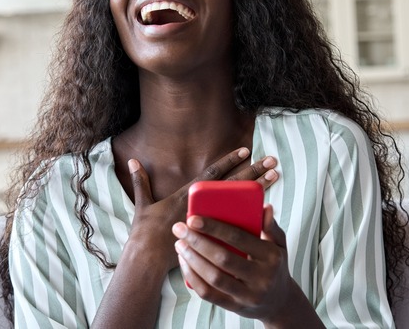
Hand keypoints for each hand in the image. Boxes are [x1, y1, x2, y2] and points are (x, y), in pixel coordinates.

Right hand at [125, 148, 278, 272]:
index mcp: (187, 195)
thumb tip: (132, 160)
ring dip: (259, 189)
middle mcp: (203, 206)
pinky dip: (252, 217)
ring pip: (241, 202)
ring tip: (276, 176)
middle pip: (233, 185)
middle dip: (253, 171)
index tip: (246, 149)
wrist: (148, 260)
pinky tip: (268, 208)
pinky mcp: (214, 236)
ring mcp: (210, 221)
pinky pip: (238, 225)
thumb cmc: (146, 232)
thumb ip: (140, 181)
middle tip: (272, 159)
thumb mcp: (142, 204)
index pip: (212, 174)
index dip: (229, 161)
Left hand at [173, 204, 293, 322]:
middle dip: (197, 242)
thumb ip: (271, 226)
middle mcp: (261, 278)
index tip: (193, 219)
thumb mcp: (279, 245)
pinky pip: (209, 294)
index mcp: (271, 256)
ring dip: (192, 259)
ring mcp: (248, 295)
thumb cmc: (274, 266)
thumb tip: (265, 207)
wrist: (280, 302)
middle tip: (180, 229)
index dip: (214, 228)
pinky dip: (193, 278)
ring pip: (214, 278)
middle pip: (223, 258)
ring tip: (180, 244)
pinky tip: (185, 263)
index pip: (239, 238)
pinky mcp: (235, 307)